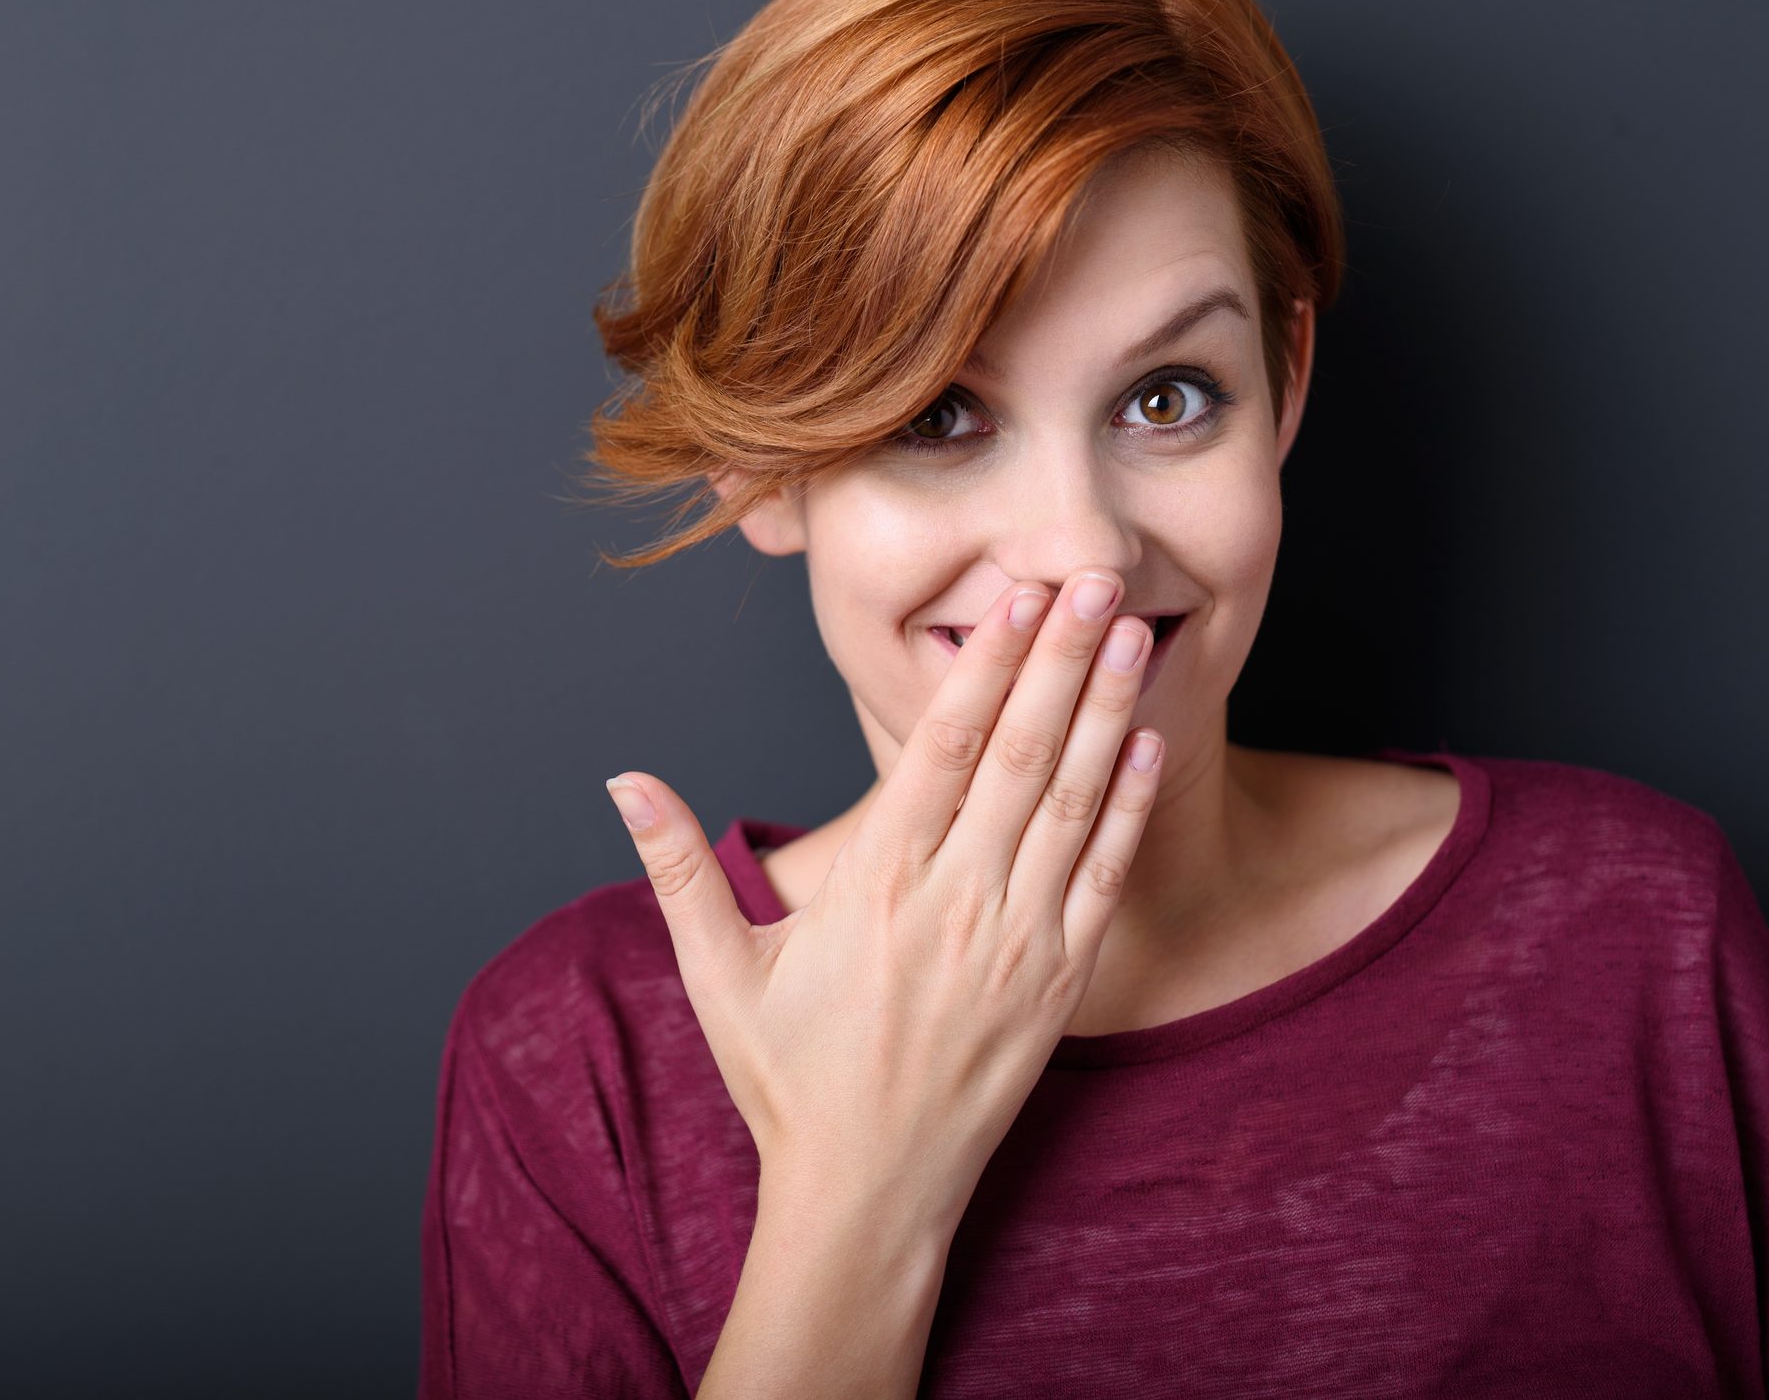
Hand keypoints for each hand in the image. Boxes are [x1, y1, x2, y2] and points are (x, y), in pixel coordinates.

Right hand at [604, 570, 1162, 1234]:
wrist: (866, 1193)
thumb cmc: (788, 1080)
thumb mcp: (717, 973)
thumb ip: (679, 868)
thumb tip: (624, 781)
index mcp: (877, 883)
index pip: (942, 746)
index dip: (985, 663)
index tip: (1014, 595)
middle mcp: (955, 901)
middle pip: (1020, 752)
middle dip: (1061, 656)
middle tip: (1094, 575)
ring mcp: (1016, 942)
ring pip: (1069, 801)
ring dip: (1103, 711)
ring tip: (1131, 633)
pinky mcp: (1058, 985)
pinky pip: (1101, 878)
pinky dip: (1125, 809)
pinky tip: (1144, 747)